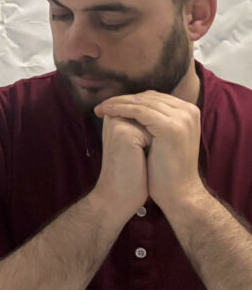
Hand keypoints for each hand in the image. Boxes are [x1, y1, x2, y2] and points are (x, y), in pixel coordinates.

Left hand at [95, 91, 206, 211]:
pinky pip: (139, 112)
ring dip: (118, 103)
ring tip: (101, 108)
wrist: (178, 192)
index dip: (131, 99)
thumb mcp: (163, 139)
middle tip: (102, 105)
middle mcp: (189, 111)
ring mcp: (182, 118)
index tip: (110, 104)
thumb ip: (155, 121)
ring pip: (142, 102)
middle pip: (149, 97)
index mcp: (189, 112)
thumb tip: (133, 108)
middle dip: (123, 99)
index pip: (155, 98)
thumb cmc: (165, 169)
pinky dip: (121, 110)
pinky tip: (106, 112)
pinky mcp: (172, 127)